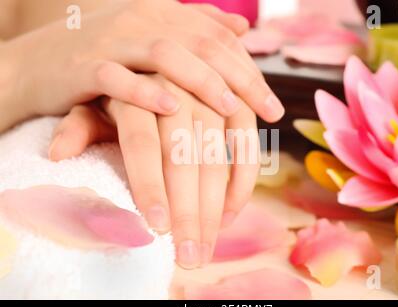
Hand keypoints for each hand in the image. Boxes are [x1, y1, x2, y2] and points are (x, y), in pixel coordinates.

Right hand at [0, 0, 283, 131]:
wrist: (35, 64)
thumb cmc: (101, 58)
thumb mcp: (150, 40)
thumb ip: (195, 31)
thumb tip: (241, 27)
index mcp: (160, 15)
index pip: (217, 39)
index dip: (250, 70)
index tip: (275, 108)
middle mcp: (140, 21)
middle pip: (201, 45)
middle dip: (241, 79)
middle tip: (271, 112)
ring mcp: (111, 42)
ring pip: (165, 54)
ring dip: (202, 81)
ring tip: (232, 107)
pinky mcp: (83, 67)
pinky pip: (116, 76)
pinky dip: (144, 90)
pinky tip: (171, 106)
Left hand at [49, 74, 259, 268]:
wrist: (161, 58)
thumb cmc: (124, 94)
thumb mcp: (96, 105)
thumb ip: (79, 127)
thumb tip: (56, 155)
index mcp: (135, 93)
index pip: (142, 143)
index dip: (149, 184)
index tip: (157, 228)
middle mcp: (175, 90)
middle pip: (184, 157)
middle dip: (189, 210)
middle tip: (189, 256)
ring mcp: (209, 94)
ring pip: (218, 154)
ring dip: (217, 205)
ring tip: (208, 245)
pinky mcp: (236, 101)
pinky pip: (247, 142)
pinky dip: (243, 178)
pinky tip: (231, 211)